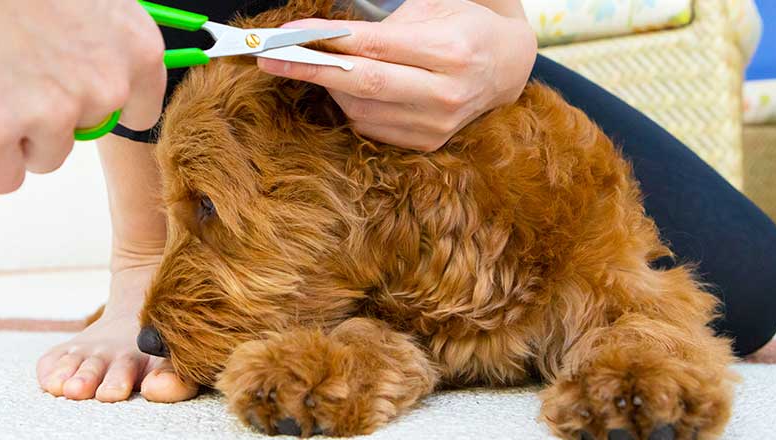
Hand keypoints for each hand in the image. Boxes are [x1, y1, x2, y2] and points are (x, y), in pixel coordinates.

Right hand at [0, 0, 166, 193]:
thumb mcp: (88, 2)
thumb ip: (103, 46)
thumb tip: (98, 82)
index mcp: (138, 49)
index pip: (139, 111)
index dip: (98, 105)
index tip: (73, 92)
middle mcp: (108, 87)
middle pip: (88, 132)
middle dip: (53, 113)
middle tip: (16, 67)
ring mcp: (54, 112)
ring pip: (47, 157)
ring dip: (20, 133)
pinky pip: (2, 178)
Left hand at [258, 0, 536, 151]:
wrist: (506, 66)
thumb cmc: (463, 26)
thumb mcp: (433, 7)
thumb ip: (382, 23)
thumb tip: (324, 36)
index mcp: (451, 51)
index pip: (373, 46)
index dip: (325, 40)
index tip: (286, 34)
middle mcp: (448, 93)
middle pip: (364, 84)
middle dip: (310, 70)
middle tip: (269, 60)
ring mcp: (438, 124)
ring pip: (361, 108)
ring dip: (329, 86)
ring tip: (312, 64)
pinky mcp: (428, 143)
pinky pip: (371, 126)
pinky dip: (349, 104)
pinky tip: (345, 86)